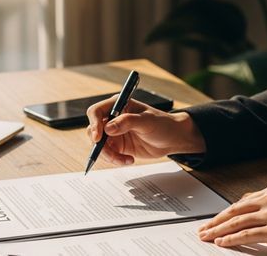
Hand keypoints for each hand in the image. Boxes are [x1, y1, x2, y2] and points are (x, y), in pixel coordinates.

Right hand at [86, 95, 205, 164]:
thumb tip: (108, 128)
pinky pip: (108, 154)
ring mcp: (114, 133)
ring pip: (99, 145)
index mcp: (118, 105)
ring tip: (125, 160)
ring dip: (108, 155)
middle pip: (93, 130)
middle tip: (112, 154)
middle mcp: (113, 118)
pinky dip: (115, 160)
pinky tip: (129, 160)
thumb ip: (128, 122)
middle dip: (99, 144)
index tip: (99, 138)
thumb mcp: (147, 121)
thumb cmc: (163, 124)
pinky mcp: (118, 146)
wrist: (173, 138)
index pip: (96, 112)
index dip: (94, 124)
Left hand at [197, 184, 266, 252]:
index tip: (216, 218)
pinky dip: (231, 238)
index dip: (226, 212)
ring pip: (236, 222)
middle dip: (216, 220)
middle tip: (204, 228)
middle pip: (234, 210)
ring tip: (207, 236)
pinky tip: (221, 242)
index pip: (242, 202)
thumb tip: (258, 216)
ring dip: (218, 230)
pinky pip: (246, 235)